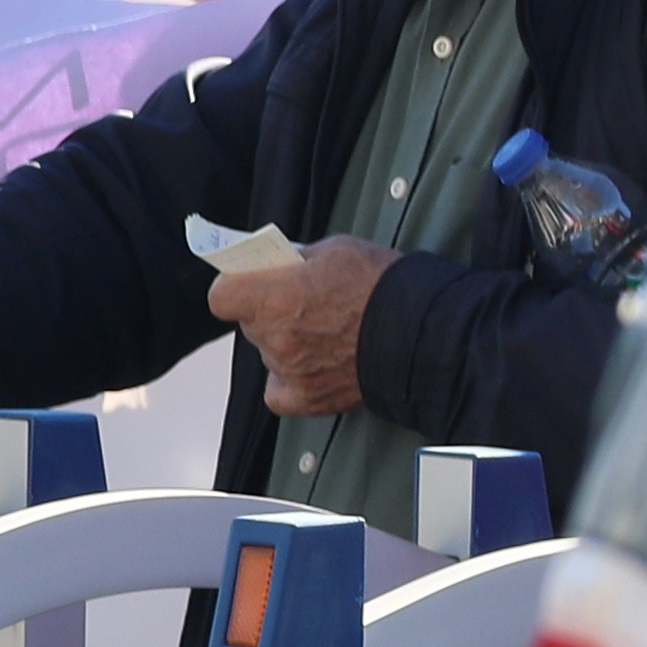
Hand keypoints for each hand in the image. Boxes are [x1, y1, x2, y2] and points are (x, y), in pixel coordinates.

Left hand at [204, 236, 403, 420]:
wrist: (425, 332)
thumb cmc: (385, 287)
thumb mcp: (337, 250)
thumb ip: (297, 260)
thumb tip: (280, 265)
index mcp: (273, 296)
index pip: (221, 296)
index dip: (236, 286)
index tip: (251, 282)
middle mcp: (275, 336)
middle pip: (250, 323)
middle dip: (270, 311)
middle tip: (305, 302)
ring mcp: (290, 370)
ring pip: (270, 353)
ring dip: (287, 342)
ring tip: (328, 333)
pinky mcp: (308, 397)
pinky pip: (279, 392)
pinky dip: (289, 381)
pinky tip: (311, 366)